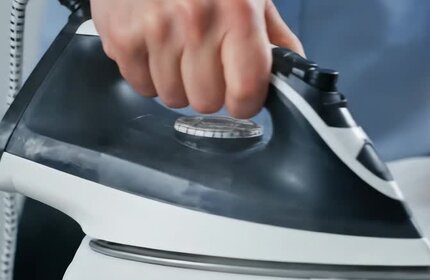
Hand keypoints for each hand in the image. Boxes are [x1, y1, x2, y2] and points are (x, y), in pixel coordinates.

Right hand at [90, 0, 302, 117]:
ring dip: (178, 82)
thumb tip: (291, 71)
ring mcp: (155, 29)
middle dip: (210, 90)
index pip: (246, 91)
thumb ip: (274, 36)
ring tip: (178, 50)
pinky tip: (155, 47)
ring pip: (173, 98)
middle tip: (206, 63)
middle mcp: (196, 21)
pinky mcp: (122, 35)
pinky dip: (148, 73)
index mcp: (237, 12)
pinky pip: (141, 85)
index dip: (245, 101)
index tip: (242, 96)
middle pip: (206, 102)